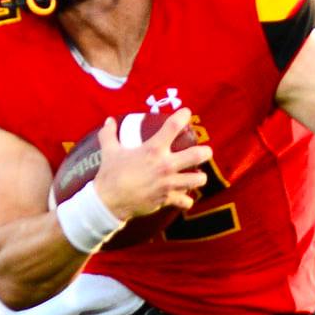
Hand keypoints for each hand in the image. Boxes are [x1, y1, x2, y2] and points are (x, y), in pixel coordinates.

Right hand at [93, 108, 212, 219]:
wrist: (108, 202)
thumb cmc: (110, 174)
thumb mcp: (109, 151)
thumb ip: (109, 134)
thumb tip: (109, 121)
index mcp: (153, 149)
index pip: (173, 126)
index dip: (183, 116)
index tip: (186, 113)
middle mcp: (165, 165)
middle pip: (197, 155)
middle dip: (205, 152)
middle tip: (205, 152)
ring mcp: (168, 183)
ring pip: (197, 180)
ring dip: (199, 178)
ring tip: (197, 176)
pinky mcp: (167, 199)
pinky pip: (186, 201)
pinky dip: (186, 199)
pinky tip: (184, 196)